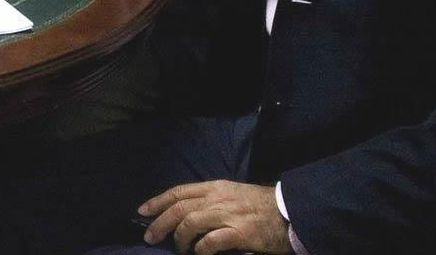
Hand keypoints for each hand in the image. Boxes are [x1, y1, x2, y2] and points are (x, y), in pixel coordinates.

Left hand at [138, 180, 292, 253]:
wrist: (292, 212)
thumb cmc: (262, 206)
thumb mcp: (233, 194)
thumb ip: (211, 200)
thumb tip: (186, 214)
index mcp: (216, 187)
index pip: (179, 191)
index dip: (157, 201)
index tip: (142, 211)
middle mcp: (218, 198)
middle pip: (179, 208)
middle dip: (159, 222)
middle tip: (149, 236)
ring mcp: (229, 215)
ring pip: (190, 223)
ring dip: (179, 239)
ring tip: (178, 249)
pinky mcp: (241, 233)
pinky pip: (211, 242)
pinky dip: (200, 249)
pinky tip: (198, 254)